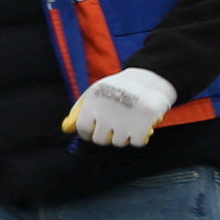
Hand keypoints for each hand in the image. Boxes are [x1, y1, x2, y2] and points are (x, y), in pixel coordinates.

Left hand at [63, 68, 178, 148]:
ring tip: (130, 120)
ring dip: (125, 135)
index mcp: (93, 102)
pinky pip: (137, 142)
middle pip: (100, 139)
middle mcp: (106, 113)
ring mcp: (125, 120)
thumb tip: (66, 128)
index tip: (95, 132)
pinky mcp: (143, 125)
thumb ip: (80, 109)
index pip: (83, 128)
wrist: (153, 77)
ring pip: (119, 142)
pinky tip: (142, 124)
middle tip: (116, 125)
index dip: (88, 132)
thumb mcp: (96, 91)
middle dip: (107, 135)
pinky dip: (140, 136)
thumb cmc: (121, 86)